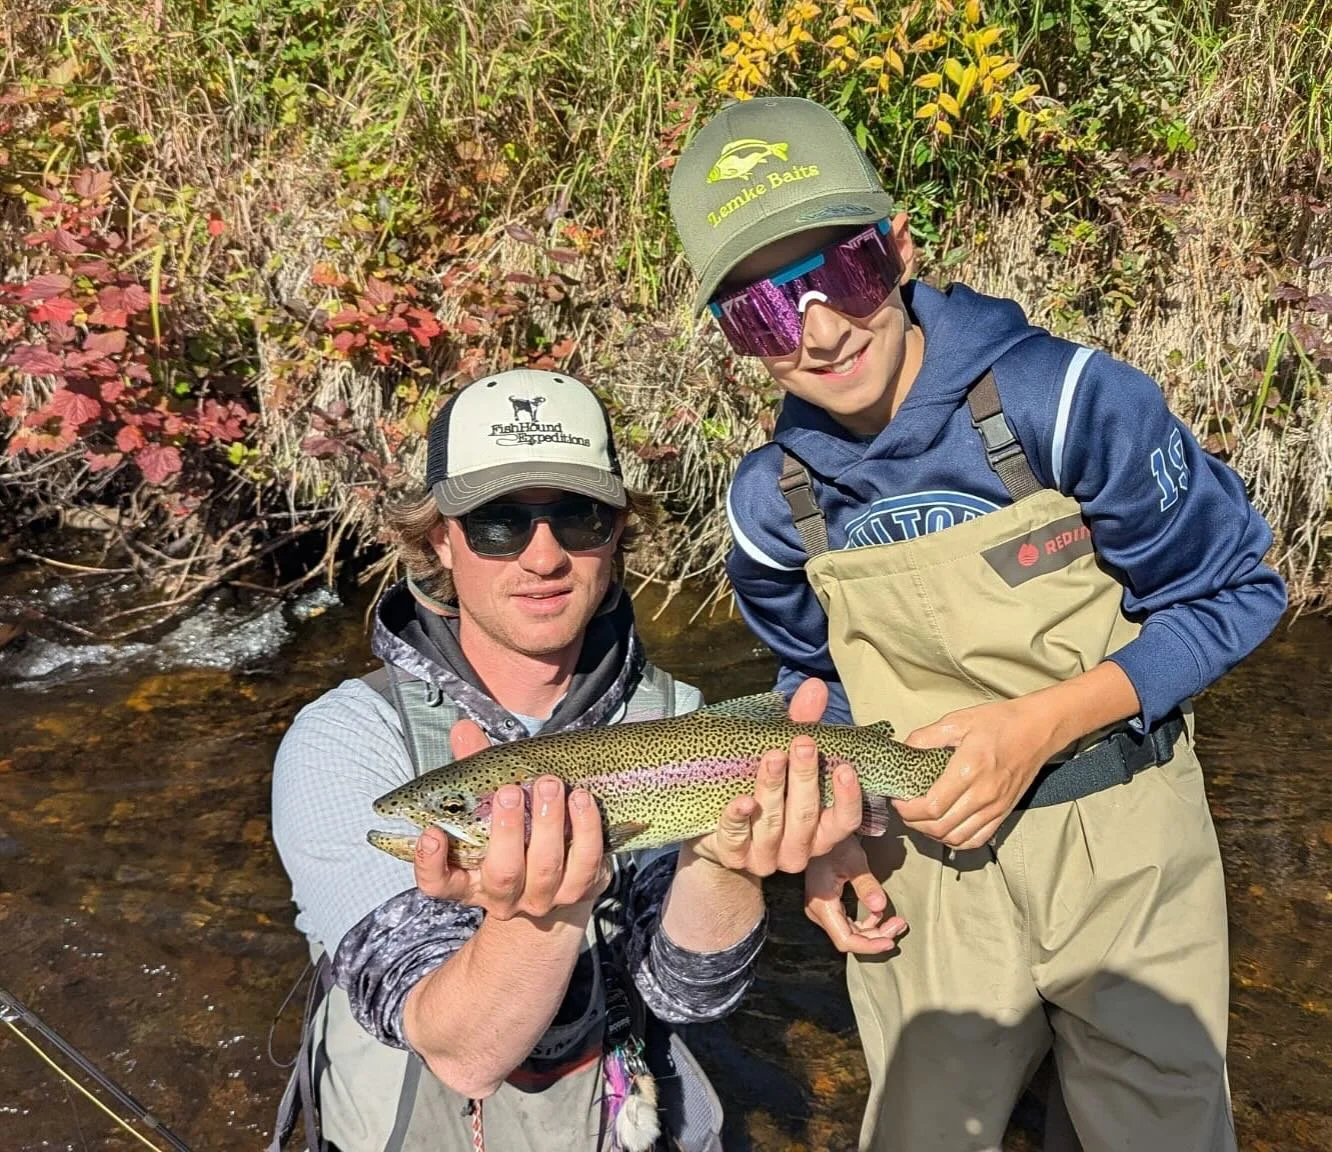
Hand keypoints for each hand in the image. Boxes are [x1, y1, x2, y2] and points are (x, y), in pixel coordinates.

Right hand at [413, 719, 609, 920]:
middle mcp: (503, 895)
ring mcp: (543, 897)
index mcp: (468, 879)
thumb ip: (474, 770)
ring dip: (550, 824)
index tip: (433, 833)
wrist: (559, 877)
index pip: (437, 882)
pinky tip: (581, 798)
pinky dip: (586, 830)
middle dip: (508, 831)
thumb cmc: (514, 833)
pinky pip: (586, 863)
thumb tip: (464, 729)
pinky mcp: (579, 889)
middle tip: (510, 792)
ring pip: (546, 868)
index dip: (430, 863)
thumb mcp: (488, 806)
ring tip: (550, 784)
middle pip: (503, 874)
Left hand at [687, 678, 864, 876]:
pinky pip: (735, 839)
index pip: (844, 822)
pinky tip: (742, 801)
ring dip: (772, 788)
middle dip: (804, 778)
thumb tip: (814, 687)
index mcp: (819, 831)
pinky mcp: (733, 856)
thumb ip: (803, 725)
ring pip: (772, 825)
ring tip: (772, 756)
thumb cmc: (766, 788)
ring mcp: (765, 856)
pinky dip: (738, 818)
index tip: (844, 767)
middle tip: (803, 744)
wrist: (719, 830)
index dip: (846, 798)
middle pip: (806, 817)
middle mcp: (797, 850)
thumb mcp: (786, 756)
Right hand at [804, 836, 906, 953]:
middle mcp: (819, 911)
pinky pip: (848, 922)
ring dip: (874, 930)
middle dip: (876, 937)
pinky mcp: (829, 904)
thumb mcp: (853, 861)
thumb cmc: (835, 842)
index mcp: (822, 904)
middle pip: (849, 938)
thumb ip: (866, 885)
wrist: (823, 830)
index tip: (890, 942)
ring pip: (850, 932)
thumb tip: (880, 906)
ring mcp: (823, 908)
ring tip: (895, 922)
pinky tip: (880, 913)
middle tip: (899, 925)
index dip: (869, 946)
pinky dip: (867, 922)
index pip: (846, 940)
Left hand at [892, 695, 1061, 849]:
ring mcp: (995, 808)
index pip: (932, 806)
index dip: (908, 809)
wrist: (1038, 729)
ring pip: (956, 838)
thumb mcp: (958, 721)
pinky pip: (976, 840)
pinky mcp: (1003, 813)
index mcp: (969, 770)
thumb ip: (927, 736)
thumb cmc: (999, 722)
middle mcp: (983, 794)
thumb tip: (904, 750)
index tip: (897, 800)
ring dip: (932, 833)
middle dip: (914, 822)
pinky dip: (955, 841)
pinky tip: (944, 829)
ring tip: (920, 819)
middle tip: (904, 809)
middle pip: (940, 827)